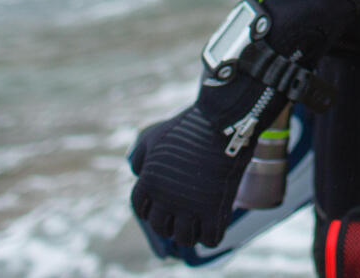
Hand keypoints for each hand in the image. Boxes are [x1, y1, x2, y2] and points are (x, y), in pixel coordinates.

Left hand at [128, 78, 274, 249]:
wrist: (223, 122)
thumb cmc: (190, 126)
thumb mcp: (155, 135)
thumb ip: (140, 155)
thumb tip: (137, 172)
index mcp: (149, 182)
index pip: (141, 209)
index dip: (151, 210)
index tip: (162, 208)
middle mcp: (165, 199)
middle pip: (161, 227)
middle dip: (170, 224)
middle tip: (182, 217)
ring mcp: (190, 206)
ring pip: (184, 238)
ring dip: (190, 234)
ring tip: (199, 225)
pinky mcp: (214, 209)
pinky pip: (210, 238)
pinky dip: (212, 236)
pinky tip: (216, 225)